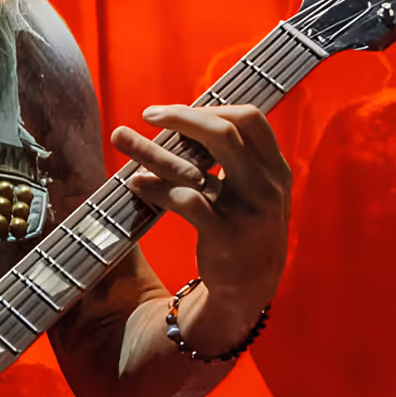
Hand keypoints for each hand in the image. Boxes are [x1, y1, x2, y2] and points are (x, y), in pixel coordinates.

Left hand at [111, 103, 291, 336]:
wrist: (251, 290)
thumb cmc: (245, 233)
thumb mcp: (256, 193)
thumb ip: (238, 161)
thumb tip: (191, 122)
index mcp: (275, 169)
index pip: (250, 119)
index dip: (212, 107)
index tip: (178, 110)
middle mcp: (266, 186)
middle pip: (224, 132)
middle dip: (181, 117)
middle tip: (147, 114)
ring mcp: (247, 211)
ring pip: (194, 167)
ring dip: (151, 149)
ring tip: (120, 136)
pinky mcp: (225, 235)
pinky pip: (183, 201)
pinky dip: (155, 189)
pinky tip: (135, 183)